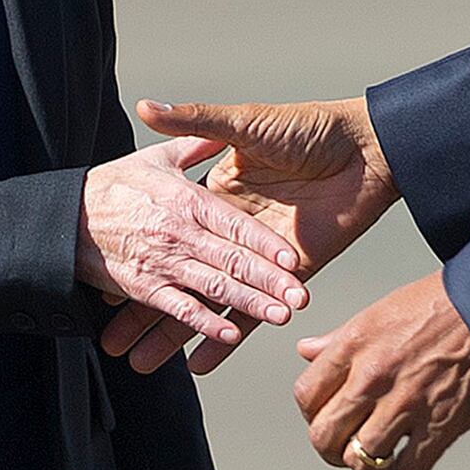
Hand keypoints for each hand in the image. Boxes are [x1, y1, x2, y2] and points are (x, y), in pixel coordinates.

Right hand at [101, 99, 404, 374]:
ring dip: (177, 334)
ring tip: (142, 364)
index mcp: (215, 197)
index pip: (168, 239)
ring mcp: (260, 257)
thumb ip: (196, 122)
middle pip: (181, 276)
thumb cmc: (306, 127)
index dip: (139, 261)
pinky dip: (228, 335)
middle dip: (147, 313)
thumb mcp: (244, 123)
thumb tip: (145, 105)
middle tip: (114, 345)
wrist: (367, 146)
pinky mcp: (292, 273)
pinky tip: (201, 362)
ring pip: (211, 299)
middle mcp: (231, 231)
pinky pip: (253, 310)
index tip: (103, 285)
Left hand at [292, 271, 469, 469]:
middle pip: (324, 436)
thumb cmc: (443, 304)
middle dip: (330, 447)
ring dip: (367, 462)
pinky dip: (407, 466)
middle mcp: (374, 376)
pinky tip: (411, 451)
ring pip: (361, 459)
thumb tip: (306, 351)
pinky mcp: (442, 425)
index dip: (312, 412)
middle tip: (343, 446)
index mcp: (355, 344)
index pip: (306, 395)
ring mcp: (407, 403)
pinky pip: (409, 467)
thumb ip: (340, 338)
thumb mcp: (382, 310)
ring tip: (379, 454)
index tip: (326, 414)